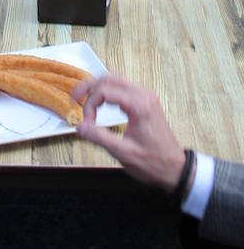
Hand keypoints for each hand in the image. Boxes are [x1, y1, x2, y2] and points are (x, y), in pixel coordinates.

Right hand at [73, 74, 185, 192]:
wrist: (175, 170)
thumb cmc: (154, 163)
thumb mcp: (123, 153)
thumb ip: (98, 137)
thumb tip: (79, 126)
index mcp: (139, 104)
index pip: (104, 91)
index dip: (90, 104)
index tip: (86, 123)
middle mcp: (143, 95)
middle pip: (108, 78)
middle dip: (88, 87)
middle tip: (74, 99)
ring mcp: (145, 97)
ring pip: (114, 80)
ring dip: (97, 89)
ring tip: (84, 100)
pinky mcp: (145, 102)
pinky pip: (122, 88)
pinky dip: (107, 93)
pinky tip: (100, 104)